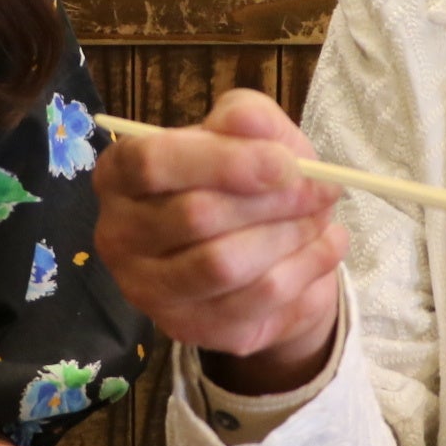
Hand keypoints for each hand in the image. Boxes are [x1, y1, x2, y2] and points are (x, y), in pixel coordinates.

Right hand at [90, 89, 346, 393]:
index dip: (223, 161)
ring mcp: (147, 290)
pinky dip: (306, 269)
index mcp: (120, 174)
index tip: (285, 163)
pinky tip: (327, 245)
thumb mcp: (249, 134)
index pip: (152, 163)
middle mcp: (118, 235)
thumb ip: (247, 118)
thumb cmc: (242, 179)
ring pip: (224, 265)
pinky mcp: (188, 328)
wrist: (257, 249)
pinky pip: (255, 302)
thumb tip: (244, 120)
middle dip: (272, 201)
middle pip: (195, 215)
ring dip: (290, 236)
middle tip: (323, 189)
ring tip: (322, 217)